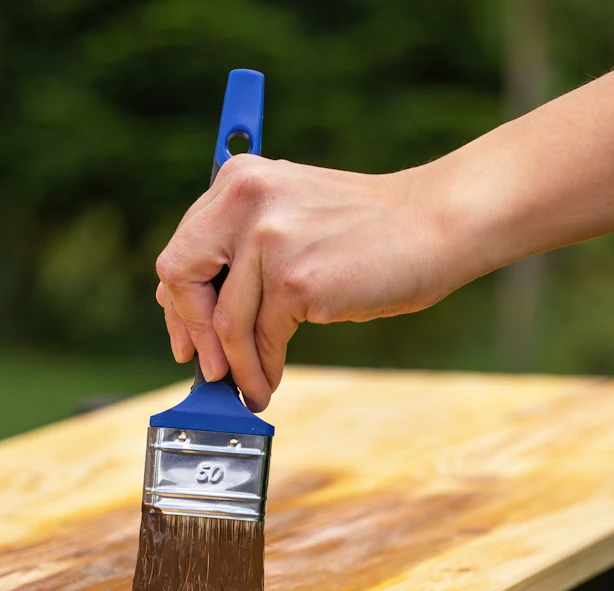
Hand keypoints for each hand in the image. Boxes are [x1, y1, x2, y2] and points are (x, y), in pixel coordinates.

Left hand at [155, 154, 463, 411]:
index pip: (181, 251)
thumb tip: (199, 315)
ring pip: (224, 322)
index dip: (178, 304)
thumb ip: (243, 247)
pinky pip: (262, 340)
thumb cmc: (370, 229)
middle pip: (181, 280)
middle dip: (192, 333)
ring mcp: (268, 240)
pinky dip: (262, 369)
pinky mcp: (295, 280)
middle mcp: (245, 201)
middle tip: (210, 371)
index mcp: (238, 180)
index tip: (187, 339)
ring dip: (235, 366)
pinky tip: (270, 381)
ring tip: (250, 388)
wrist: (435, 224)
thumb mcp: (292, 215)